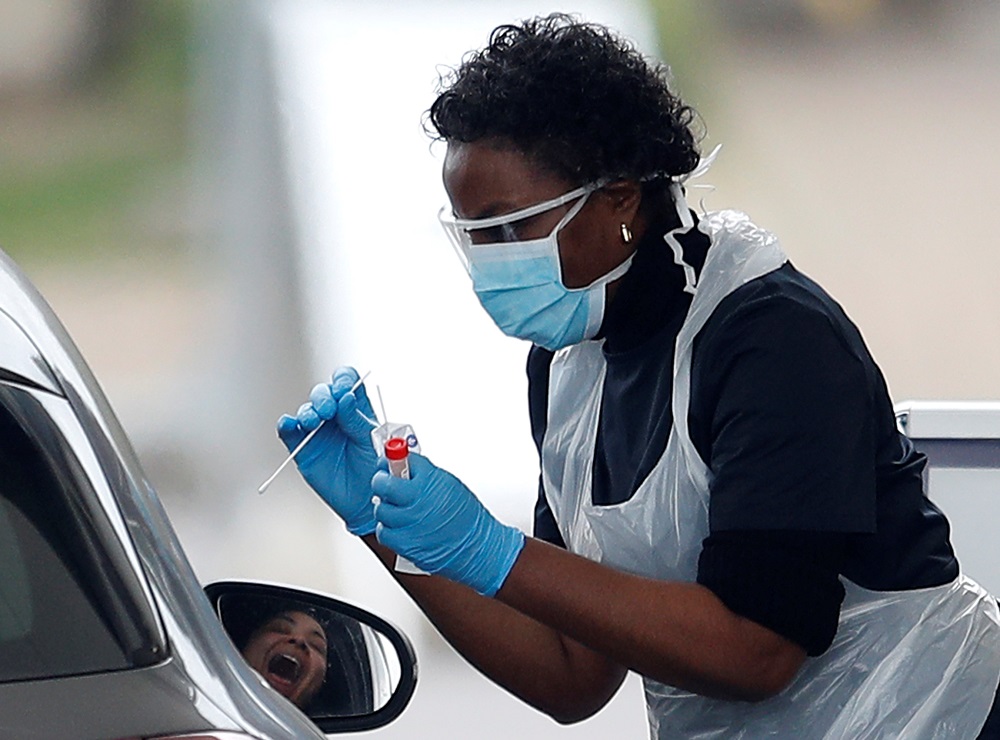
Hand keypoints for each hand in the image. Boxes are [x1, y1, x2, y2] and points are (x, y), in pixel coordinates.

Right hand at [277, 366, 377, 534]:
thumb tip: (345, 397)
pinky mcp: (304, 448)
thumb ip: (357, 419)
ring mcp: (318, 431)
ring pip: (306, 411)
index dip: (342, 380)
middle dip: (323, 397)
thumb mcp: (371, 440)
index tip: (343, 390)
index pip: (346, 382)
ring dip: (307, 411)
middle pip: (323, 394)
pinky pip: (290, 433)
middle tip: (328, 409)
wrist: (367, 500)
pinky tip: (289, 424)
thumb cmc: (376, 467)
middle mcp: (335, 416)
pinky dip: (286, 425)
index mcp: (356, 408)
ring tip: (313, 421)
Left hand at [371, 454, 524, 596]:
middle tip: (384, 482)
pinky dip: (388, 529)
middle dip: (381, 480)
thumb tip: (405, 466)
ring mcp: (410, 523)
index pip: (399, 459)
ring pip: (381, 509)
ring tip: (396, 508)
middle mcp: (418, 500)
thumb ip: (425, 475)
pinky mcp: (405, 544)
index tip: (386, 462)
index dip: (389, 459)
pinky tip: (398, 526)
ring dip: (385, 507)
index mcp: (430, 481)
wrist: (478, 547)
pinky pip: (384, 532)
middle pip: (383, 484)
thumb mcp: (449, 485)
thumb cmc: (467, 518)